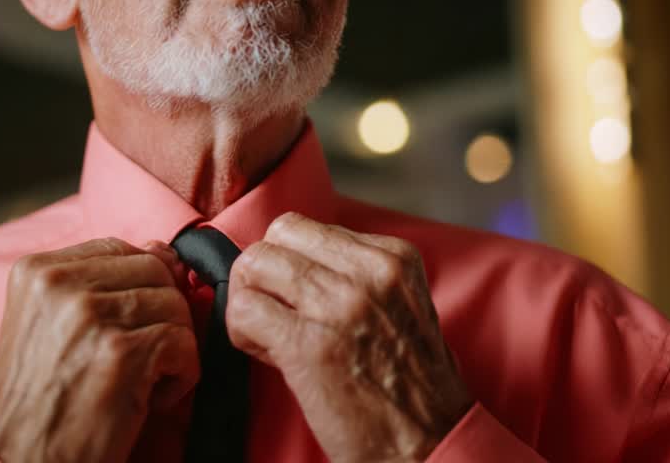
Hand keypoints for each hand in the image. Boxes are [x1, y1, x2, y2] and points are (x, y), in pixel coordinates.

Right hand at [0, 238, 198, 462]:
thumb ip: (97, 285)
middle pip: (154, 269)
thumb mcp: (51, 329)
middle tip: (142, 357)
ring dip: (173, 347)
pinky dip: (182, 375)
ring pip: (175, 303)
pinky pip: (184, 342)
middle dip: (163, 313)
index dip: (141, 285)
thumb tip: (162, 251)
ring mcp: (89, 315)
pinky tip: (152, 399)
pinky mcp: (120, 352)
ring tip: (142, 381)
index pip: (120, 248)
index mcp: (36, 271)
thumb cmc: (40, 404)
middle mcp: (58, 284)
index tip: (131, 324)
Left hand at [227, 213, 473, 462]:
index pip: (308, 228)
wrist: (428, 442)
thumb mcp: (403, 303)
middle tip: (276, 311)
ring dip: (250, 300)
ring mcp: (337, 304)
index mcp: (393, 257)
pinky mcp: (306, 344)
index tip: (302, 298)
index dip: (294, 262)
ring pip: (254, 264)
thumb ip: (358, 273)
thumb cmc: (413, 384)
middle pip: (278, 235)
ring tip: (270, 333)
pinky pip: (243, 309)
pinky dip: (241, 332)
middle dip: (265, 273)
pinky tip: (266, 354)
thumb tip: (296, 262)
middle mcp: (367, 272)